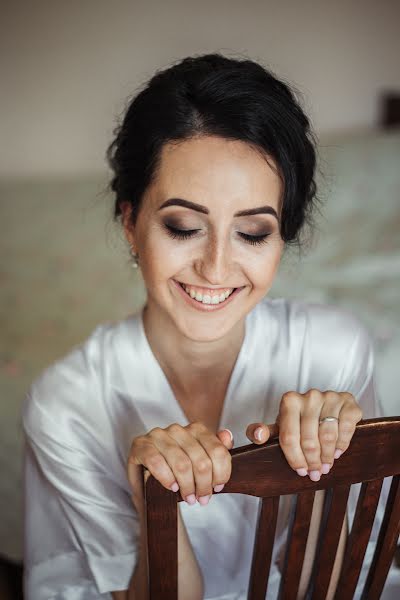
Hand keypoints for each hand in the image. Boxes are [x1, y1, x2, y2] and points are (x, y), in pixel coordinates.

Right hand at [128, 423, 233, 506]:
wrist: (148, 485)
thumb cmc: (177, 473)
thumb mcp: (200, 464)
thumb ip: (217, 450)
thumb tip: (227, 436)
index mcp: (196, 429)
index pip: (218, 450)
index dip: (221, 473)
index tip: (218, 487)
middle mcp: (177, 429)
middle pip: (201, 460)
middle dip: (204, 484)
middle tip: (202, 499)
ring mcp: (158, 435)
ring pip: (182, 463)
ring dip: (188, 486)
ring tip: (189, 498)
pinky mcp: (141, 445)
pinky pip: (157, 462)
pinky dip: (167, 478)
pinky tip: (172, 488)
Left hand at [245, 390, 361, 480]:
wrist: (326, 406)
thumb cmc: (299, 420)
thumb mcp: (279, 426)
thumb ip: (262, 432)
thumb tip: (257, 436)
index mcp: (290, 401)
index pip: (289, 437)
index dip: (295, 459)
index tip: (301, 471)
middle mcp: (310, 396)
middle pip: (309, 440)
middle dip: (312, 462)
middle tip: (315, 473)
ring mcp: (330, 397)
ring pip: (328, 436)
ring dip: (327, 456)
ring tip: (325, 466)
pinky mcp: (348, 401)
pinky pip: (346, 428)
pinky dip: (342, 444)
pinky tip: (337, 452)